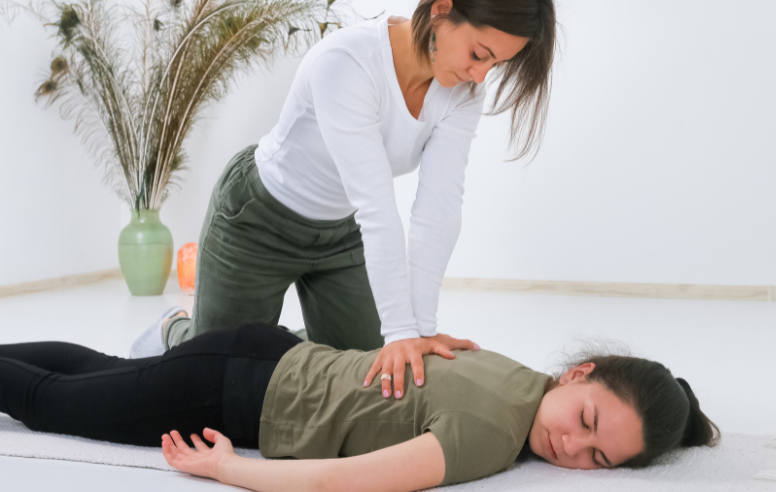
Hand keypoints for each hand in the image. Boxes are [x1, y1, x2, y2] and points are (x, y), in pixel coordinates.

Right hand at [162, 428, 235, 480]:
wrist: (223, 464)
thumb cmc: (225, 454)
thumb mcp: (221, 439)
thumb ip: (213, 434)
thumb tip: (205, 430)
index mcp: (207, 454)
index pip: (199, 447)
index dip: (195, 440)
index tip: (192, 434)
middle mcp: (197, 459)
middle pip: (184, 450)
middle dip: (178, 441)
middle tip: (173, 433)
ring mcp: (190, 462)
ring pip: (176, 454)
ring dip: (169, 445)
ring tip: (165, 437)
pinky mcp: (184, 466)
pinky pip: (172, 460)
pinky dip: (167, 452)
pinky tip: (165, 444)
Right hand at [364, 333, 478, 399]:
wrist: (403, 329)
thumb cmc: (422, 340)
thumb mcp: (436, 341)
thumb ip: (450, 348)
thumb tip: (475, 348)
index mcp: (415, 349)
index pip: (418, 362)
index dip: (418, 372)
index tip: (419, 384)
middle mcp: (401, 352)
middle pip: (398, 369)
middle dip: (398, 382)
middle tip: (398, 396)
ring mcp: (389, 354)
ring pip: (385, 369)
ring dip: (384, 383)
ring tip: (385, 396)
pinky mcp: (381, 356)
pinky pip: (374, 367)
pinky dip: (370, 376)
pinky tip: (366, 386)